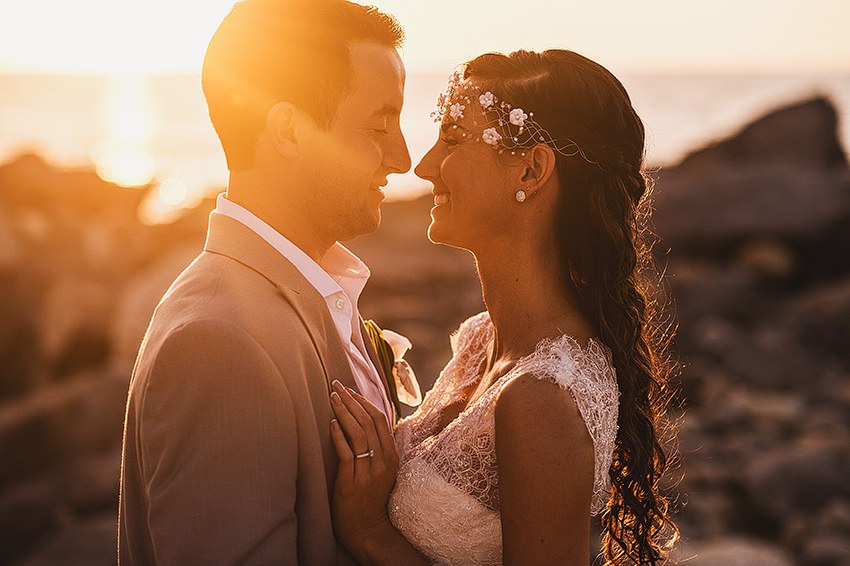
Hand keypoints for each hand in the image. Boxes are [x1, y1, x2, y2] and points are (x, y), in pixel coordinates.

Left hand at [329, 380, 399, 553]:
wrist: (367, 529)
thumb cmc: (370, 498)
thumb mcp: (380, 470)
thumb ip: (376, 448)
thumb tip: (362, 421)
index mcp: (391, 455)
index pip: (380, 419)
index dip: (364, 401)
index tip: (349, 389)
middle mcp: (382, 461)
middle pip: (369, 422)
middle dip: (351, 400)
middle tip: (336, 386)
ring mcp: (368, 472)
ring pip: (358, 434)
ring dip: (344, 412)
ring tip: (331, 398)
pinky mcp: (352, 483)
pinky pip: (347, 454)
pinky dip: (339, 436)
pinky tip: (331, 423)